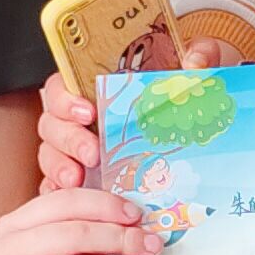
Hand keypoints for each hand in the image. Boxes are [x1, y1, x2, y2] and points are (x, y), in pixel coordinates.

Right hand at [34, 38, 249, 191]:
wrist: (204, 130)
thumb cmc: (190, 95)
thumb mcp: (200, 67)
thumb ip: (200, 54)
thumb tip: (195, 62)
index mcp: (98, 86)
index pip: (61, 86)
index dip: (66, 98)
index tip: (88, 111)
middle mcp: (81, 118)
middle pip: (52, 124)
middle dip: (68, 139)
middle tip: (93, 154)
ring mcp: (78, 150)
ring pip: (51, 155)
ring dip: (60, 167)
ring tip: (78, 180)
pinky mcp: (84, 179)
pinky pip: (59, 186)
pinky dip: (62, 192)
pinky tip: (75, 200)